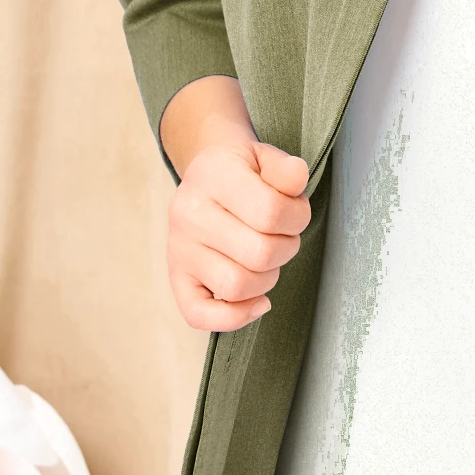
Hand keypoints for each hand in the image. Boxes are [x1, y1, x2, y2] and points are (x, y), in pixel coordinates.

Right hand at [167, 135, 310, 330]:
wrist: (206, 174)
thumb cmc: (243, 171)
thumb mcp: (267, 157)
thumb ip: (287, 169)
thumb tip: (297, 177)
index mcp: (212, 177)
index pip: (271, 212)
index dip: (298, 217)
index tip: (296, 212)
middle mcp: (188, 213)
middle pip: (260, 254)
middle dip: (286, 248)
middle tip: (283, 236)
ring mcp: (178, 249)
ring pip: (237, 286)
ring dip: (268, 278)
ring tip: (267, 258)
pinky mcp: (176, 277)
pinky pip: (200, 315)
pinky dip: (236, 317)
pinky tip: (258, 301)